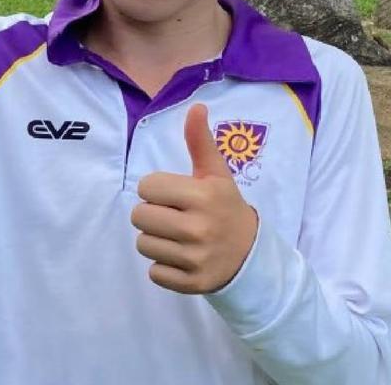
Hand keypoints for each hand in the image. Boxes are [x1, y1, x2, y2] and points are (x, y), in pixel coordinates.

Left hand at [131, 103, 258, 294]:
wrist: (251, 255)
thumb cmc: (224, 206)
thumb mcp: (216, 174)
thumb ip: (200, 142)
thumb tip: (195, 106)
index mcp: (203, 196)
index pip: (146, 187)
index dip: (156, 189)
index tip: (174, 195)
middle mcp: (199, 228)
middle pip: (139, 216)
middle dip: (152, 214)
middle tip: (173, 216)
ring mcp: (195, 258)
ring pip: (143, 244)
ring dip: (155, 240)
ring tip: (177, 237)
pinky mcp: (191, 283)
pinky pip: (154, 272)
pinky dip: (164, 266)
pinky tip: (182, 258)